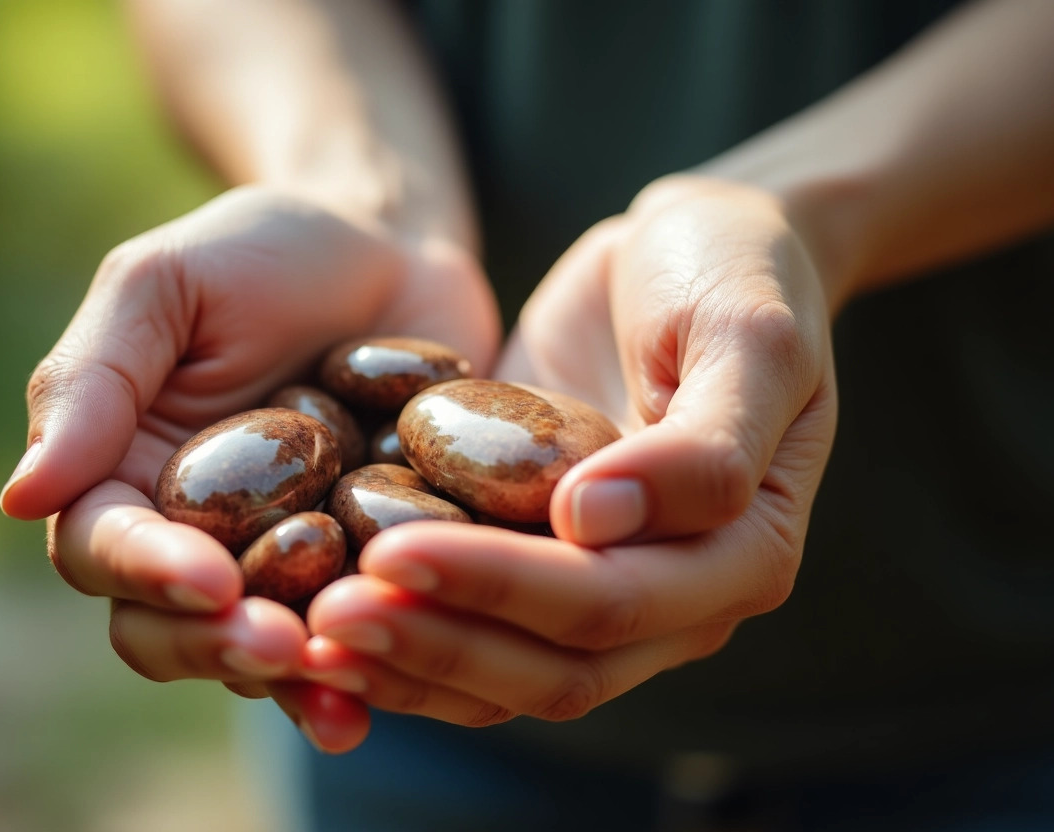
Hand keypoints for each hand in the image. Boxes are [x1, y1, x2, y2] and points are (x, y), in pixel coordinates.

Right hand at [0, 185, 499, 750]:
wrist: (390, 252)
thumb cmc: (267, 254)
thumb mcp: (169, 286)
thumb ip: (94, 380)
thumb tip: (22, 499)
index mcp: (128, 474)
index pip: (105, 548)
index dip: (147, 573)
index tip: (206, 579)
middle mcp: (198, 536)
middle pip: (174, 627)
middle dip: (220, 645)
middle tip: (281, 647)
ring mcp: (287, 561)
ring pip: (266, 649)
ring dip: (297, 676)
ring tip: (345, 681)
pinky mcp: (370, 565)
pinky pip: (362, 630)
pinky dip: (378, 656)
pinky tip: (410, 669)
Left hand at [301, 176, 836, 727]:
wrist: (688, 250)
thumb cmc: (736, 276)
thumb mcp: (747, 336)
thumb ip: (703, 443)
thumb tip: (595, 523)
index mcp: (742, 557)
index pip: (611, 600)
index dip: (503, 589)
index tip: (395, 552)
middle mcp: (675, 599)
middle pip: (553, 664)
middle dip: (436, 640)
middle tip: (323, 618)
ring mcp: (605, 591)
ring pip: (505, 673)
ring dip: (407, 662)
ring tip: (305, 637)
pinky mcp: (538, 561)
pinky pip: (472, 625)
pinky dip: (404, 635)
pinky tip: (320, 620)